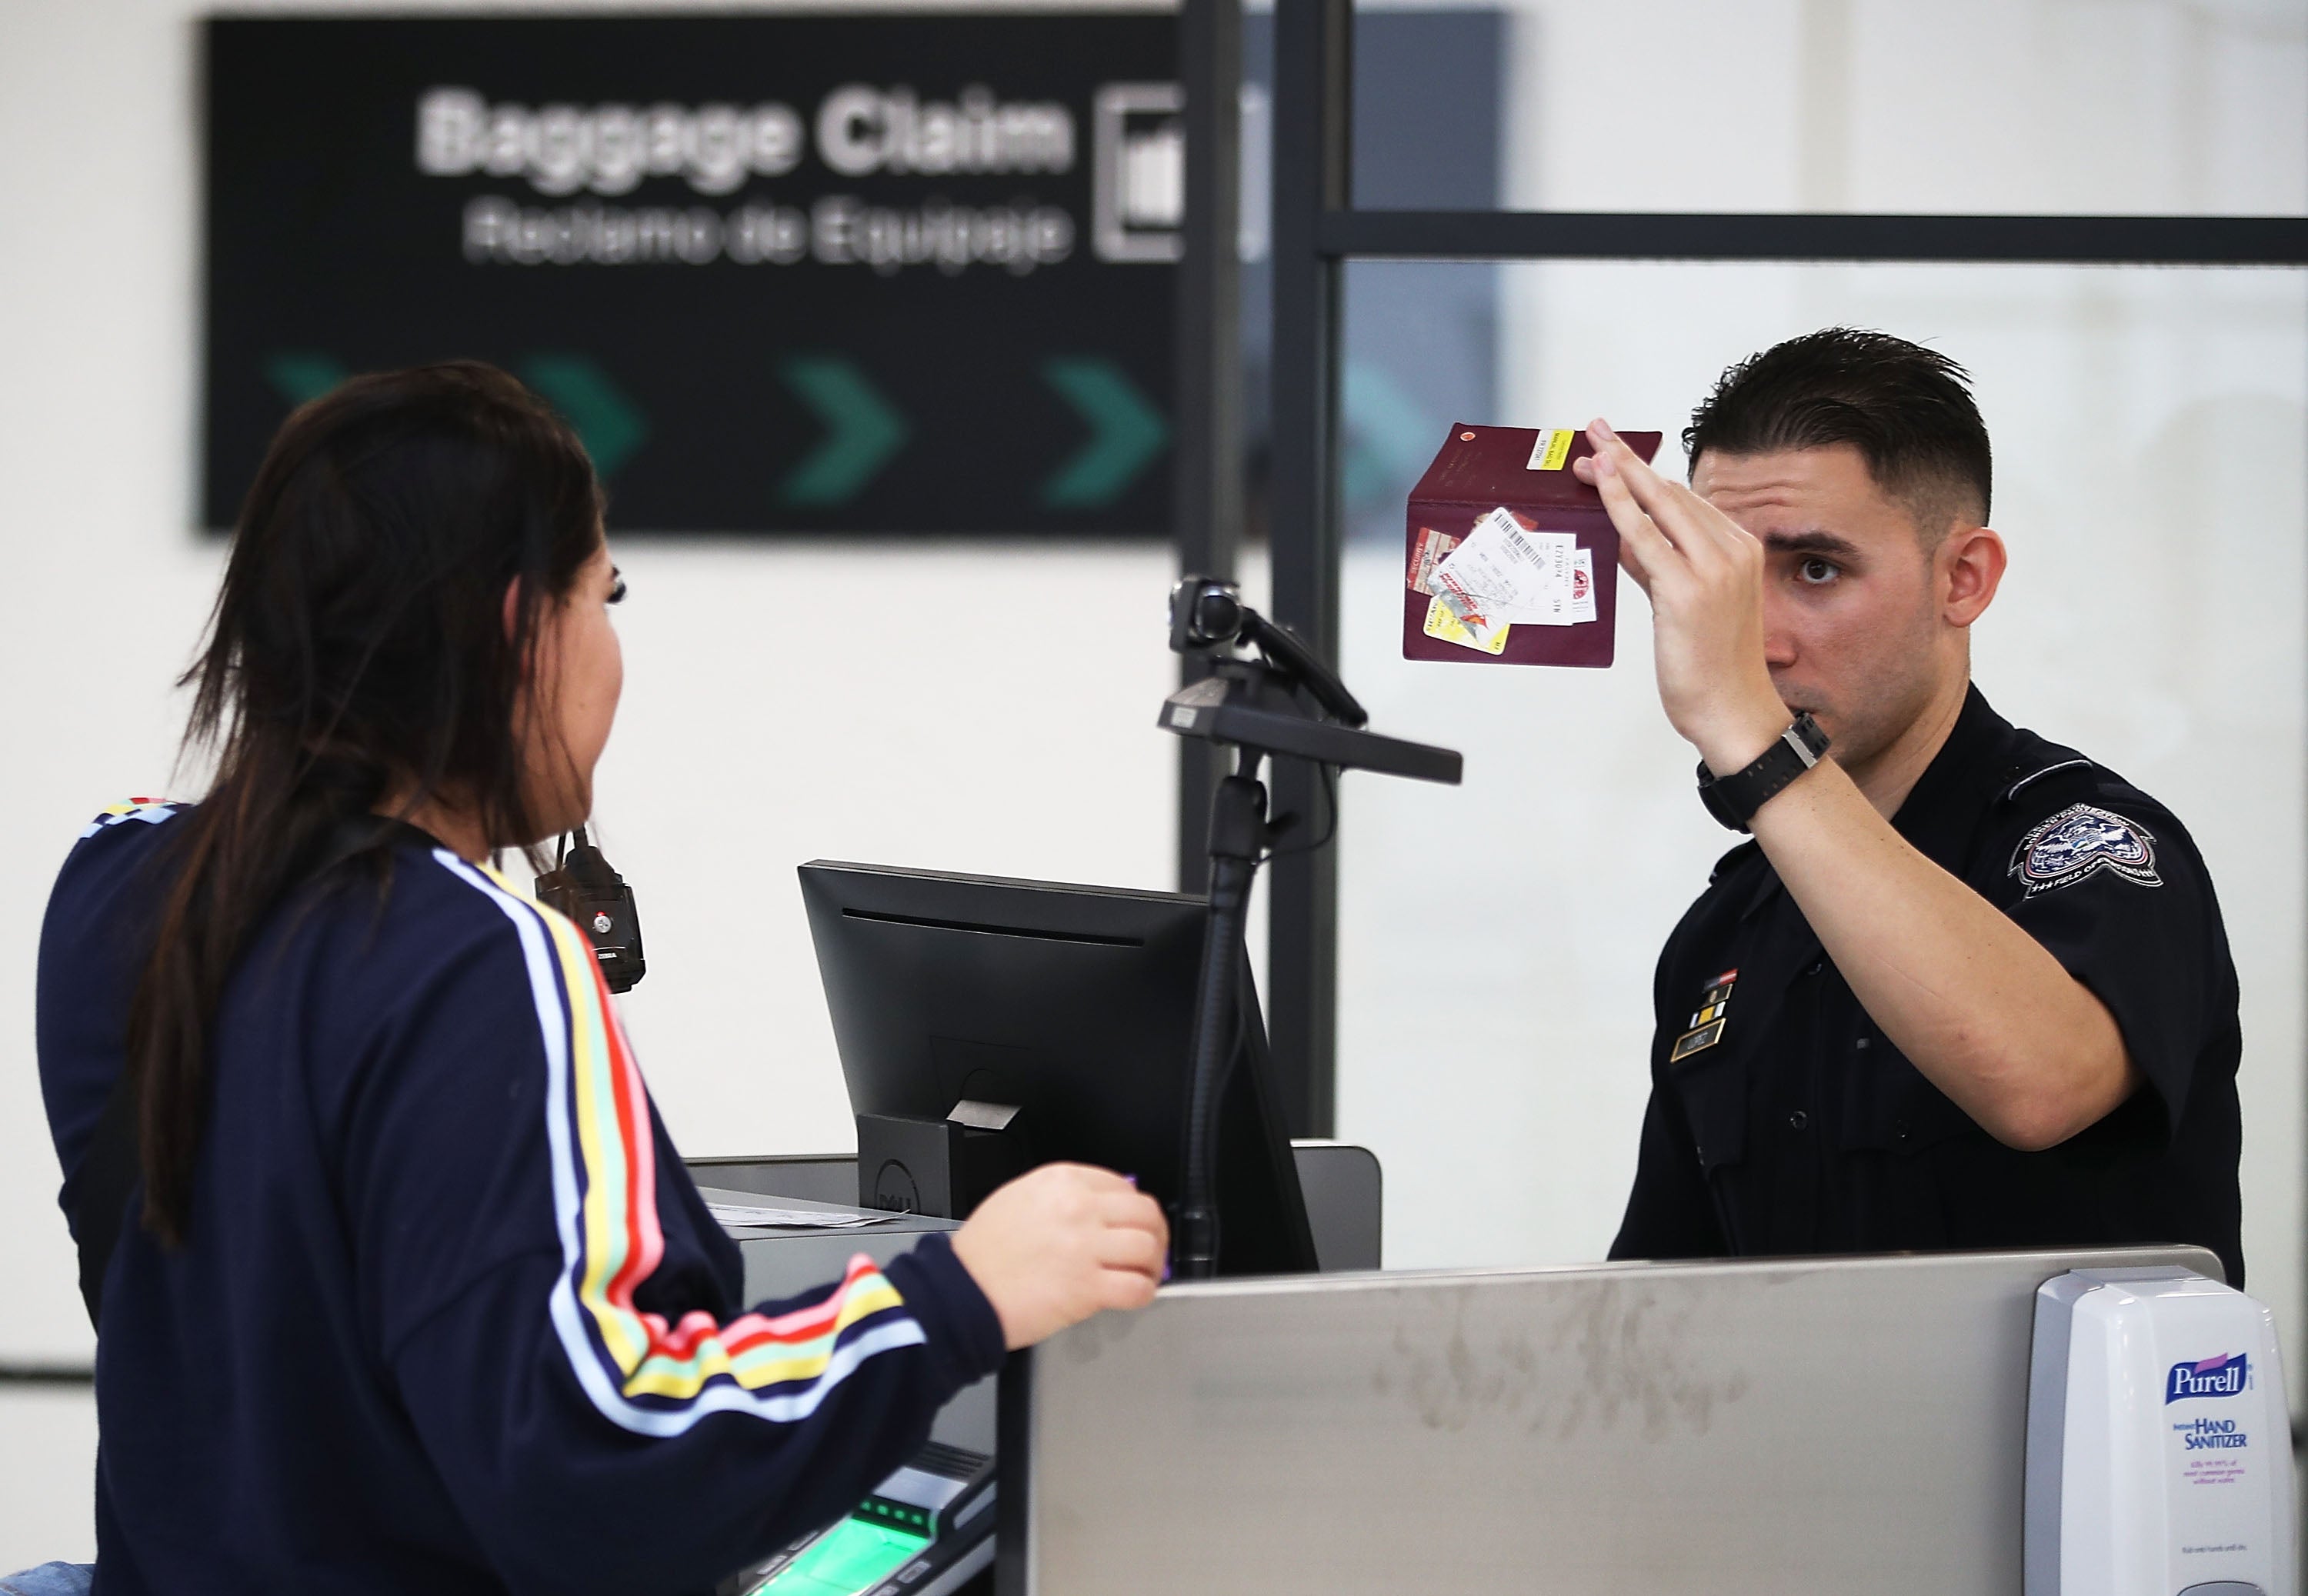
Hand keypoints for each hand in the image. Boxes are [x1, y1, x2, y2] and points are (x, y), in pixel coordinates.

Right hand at [949, 1163, 1168, 1349]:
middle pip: (1145, 1213)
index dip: (1134, 1208)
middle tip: (1151, 1249)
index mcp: (1062, 1182)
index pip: (1123, 1185)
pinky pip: (1138, 1287)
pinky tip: (1135, 1295)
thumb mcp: (1018, 1198)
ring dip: (1153, 1264)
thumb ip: (1061, 1196)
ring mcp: (1085, 1248)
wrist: (961, 1293)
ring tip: (1144, 1274)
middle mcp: (1078, 1208)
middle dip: (1156, 1233)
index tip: (1134, 1223)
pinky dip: (1144, 1293)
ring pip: (1148, 1247)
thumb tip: (1099, 1206)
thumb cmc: (982, 1253)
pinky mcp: (1088, 1288)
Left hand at [1572, 419, 1788, 773]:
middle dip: (1627, 461)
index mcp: (1740, 549)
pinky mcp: (1688, 589)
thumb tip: (1625, 536)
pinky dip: (1621, 505)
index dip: (1644, 474)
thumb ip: (1656, 567)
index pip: (1685, 499)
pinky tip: (1601, 486)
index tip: (1615, 454)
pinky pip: (1645, 535)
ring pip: (1659, 504)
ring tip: (1589, 451)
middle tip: (1595, 434)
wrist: (1733, 712)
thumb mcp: (1682, 604)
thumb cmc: (1712, 666)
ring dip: (1620, 473)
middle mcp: (1732, 550)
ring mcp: (1713, 567)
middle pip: (1670, 492)